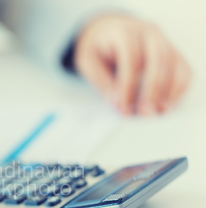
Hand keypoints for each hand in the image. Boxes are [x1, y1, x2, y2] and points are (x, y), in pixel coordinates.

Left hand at [75, 14, 191, 114]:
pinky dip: (179, 87)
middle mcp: (148, 33)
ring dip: (170, 90)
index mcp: (124, 32)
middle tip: (145, 112)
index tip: (124, 106)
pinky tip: (168, 104)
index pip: (131, 59)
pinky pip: (183, 68)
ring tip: (159, 111)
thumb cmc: (97, 47)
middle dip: (153, 88)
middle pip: (158, 59)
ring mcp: (163, 41)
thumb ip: (101, 81)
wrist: (107, 31)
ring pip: (174, 63)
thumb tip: (117, 103)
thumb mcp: (87, 61)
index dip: (128, 85)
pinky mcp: (171, 52)